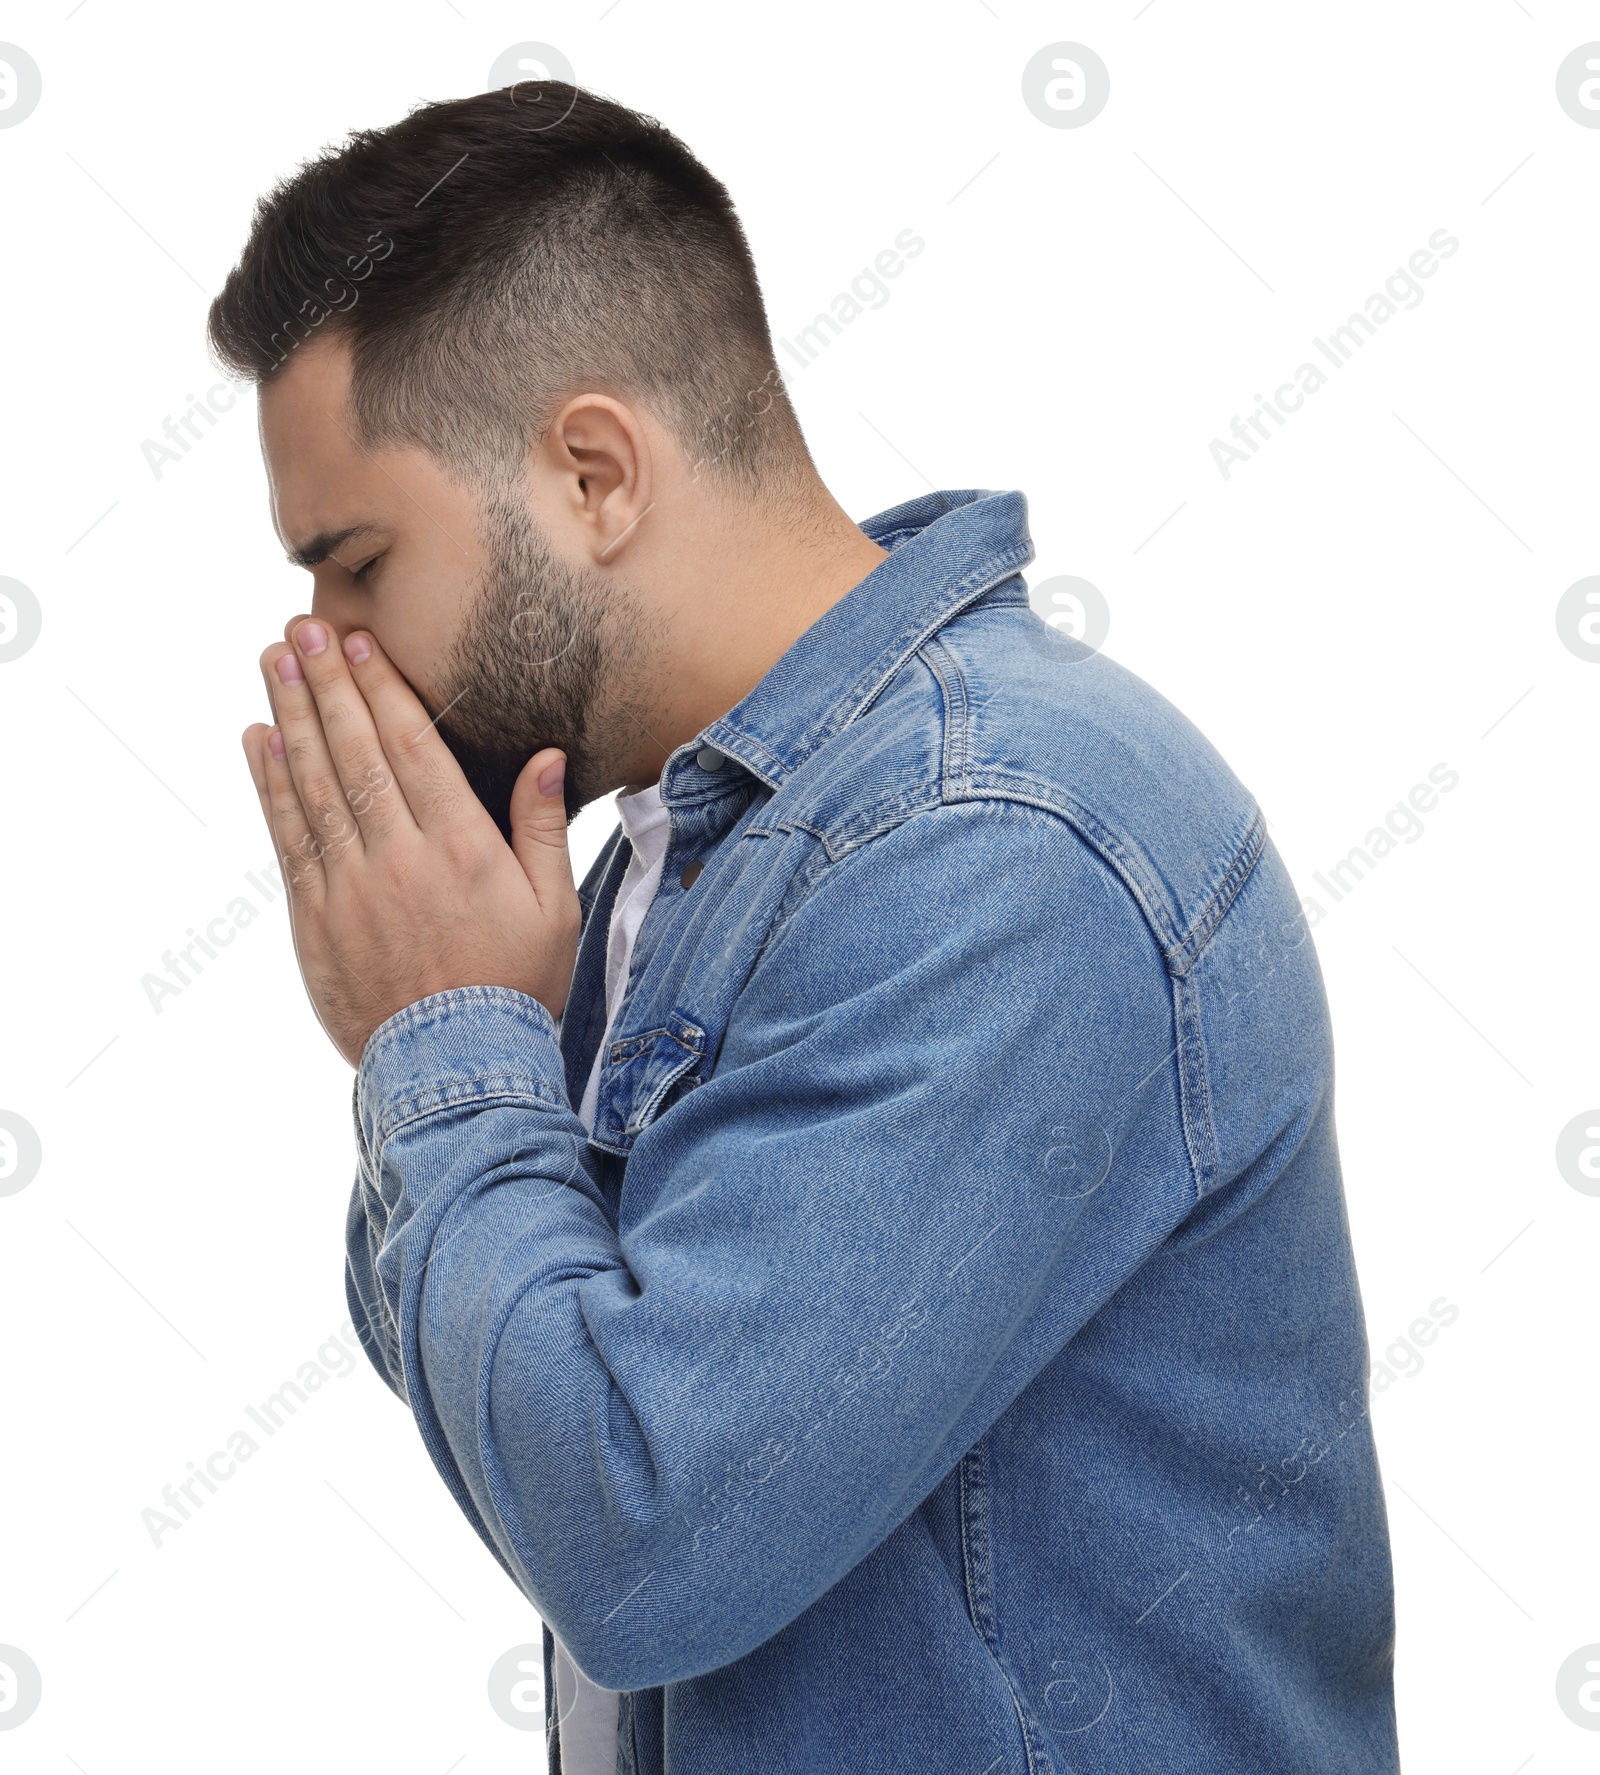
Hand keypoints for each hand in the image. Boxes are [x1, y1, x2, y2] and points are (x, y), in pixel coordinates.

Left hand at [241, 618, 581, 1066]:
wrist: (458, 1067)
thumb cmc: (515, 986)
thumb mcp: (554, 907)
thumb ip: (543, 828)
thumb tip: (544, 758)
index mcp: (461, 847)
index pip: (412, 748)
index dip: (380, 690)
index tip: (357, 643)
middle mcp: (399, 856)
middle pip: (354, 752)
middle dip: (325, 684)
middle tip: (300, 628)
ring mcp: (350, 885)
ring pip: (313, 784)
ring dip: (290, 717)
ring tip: (273, 662)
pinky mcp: (315, 916)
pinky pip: (288, 836)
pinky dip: (270, 785)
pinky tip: (259, 740)